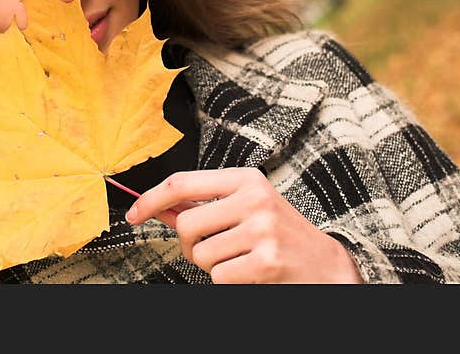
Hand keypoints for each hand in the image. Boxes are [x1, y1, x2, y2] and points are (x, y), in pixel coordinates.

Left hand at [125, 167, 362, 283]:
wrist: (326, 265)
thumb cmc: (279, 234)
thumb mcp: (242, 207)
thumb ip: (201, 205)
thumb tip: (156, 207)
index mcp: (245, 179)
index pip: (182, 182)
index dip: (150, 199)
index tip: (133, 214)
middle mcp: (254, 198)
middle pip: (186, 224)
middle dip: (189, 244)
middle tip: (211, 248)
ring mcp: (262, 229)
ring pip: (201, 254)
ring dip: (212, 265)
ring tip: (239, 258)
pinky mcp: (267, 261)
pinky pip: (219, 276)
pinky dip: (227, 281)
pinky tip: (250, 272)